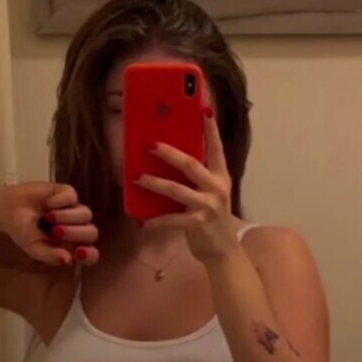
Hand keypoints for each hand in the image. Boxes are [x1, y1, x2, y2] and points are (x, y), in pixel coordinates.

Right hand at [0, 182, 99, 266]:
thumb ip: (50, 256)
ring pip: (86, 214)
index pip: (91, 254)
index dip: (90, 255)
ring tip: (49, 216)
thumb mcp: (33, 248)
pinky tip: (47, 203)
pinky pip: (73, 197)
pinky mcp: (67, 193)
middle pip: (92, 233)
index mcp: (71, 246)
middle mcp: (77, 228)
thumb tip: (69, 261)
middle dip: (76, 233)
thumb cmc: (22, 231)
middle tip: (56, 231)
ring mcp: (74, 209)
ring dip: (67, 217)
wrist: (7, 210)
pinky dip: (60, 201)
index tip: (79, 252)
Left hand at [132, 107, 238, 261]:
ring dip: (154, 183)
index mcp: (220, 176)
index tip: (204, 110)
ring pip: (176, 190)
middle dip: (169, 153)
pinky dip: (155, 221)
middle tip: (150, 145)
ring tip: (137, 178)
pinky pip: (171, 220)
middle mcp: (217, 188)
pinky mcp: (198, 224)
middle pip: (191, 165)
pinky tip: (142, 222)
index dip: (210, 129)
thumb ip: (196, 178)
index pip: (216, 148)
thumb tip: (169, 160)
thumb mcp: (209, 194)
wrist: (224, 251)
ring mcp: (208, 206)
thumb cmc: (212, 218)